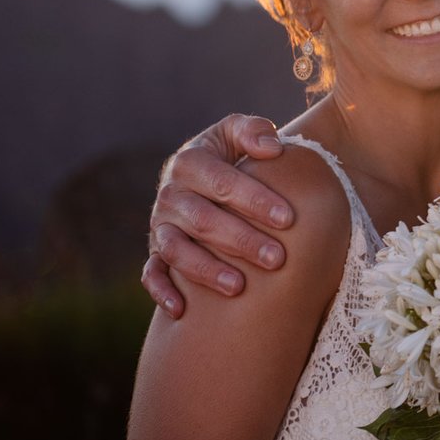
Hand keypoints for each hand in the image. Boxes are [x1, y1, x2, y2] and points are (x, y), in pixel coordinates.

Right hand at [142, 114, 293, 317]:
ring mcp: (160, 225)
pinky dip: (160, 291)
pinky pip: (151, 273)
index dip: (254, 200)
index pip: (222, 182)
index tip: (288, 219)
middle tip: (278, 259)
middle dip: (241, 240)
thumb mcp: (236, 132)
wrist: (201, 176)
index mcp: (189, 162)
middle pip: (203, 220)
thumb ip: (252, 130)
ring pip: (176, 250)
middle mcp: (170, 195)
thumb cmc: (229, 154)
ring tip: (239, 287)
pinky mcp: (155, 251)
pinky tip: (181, 309)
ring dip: (206, 270)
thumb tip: (272, 148)